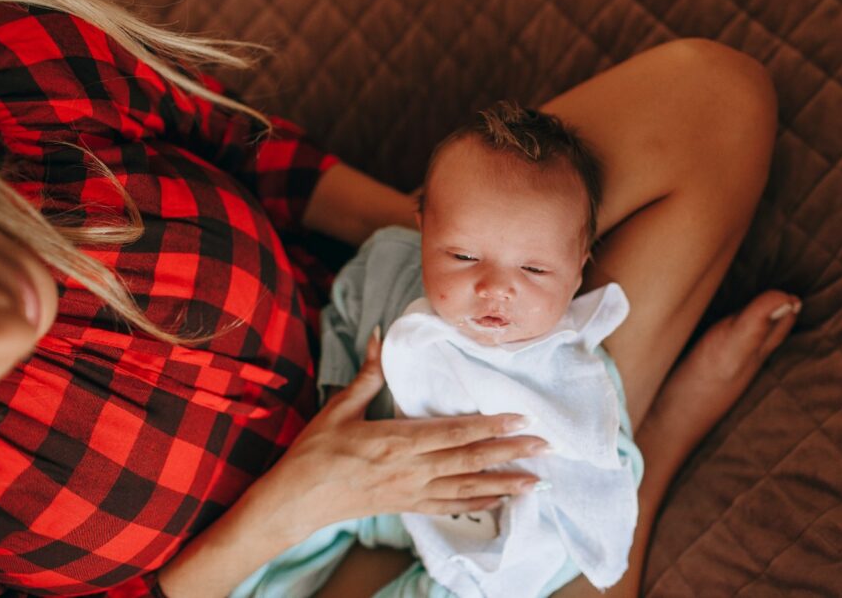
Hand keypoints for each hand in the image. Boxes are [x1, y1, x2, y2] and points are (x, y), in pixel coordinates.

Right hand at [253, 330, 548, 544]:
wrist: (295, 501)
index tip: (521, 418)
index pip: (454, 432)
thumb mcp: (340, 408)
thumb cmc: (316, 452)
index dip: (490, 425)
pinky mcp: (408, 506)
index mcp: (396, 441)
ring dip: (505, 483)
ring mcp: (411, 492)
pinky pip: (451, 507)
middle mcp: (410, 469)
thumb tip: (378, 333)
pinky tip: (501, 502)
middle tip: (546, 446)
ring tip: (536, 480)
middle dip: (511, 452)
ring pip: (467, 487)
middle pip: (470, 460)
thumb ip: (367, 373)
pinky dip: (478, 504)